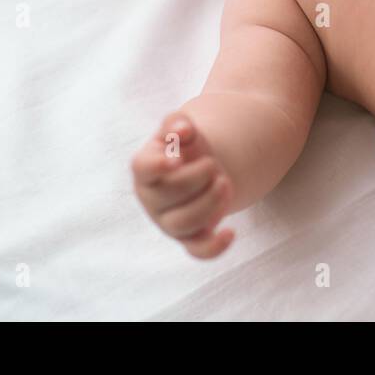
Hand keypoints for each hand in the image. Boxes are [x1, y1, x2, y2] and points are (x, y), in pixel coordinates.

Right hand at [131, 113, 234, 258]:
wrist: (202, 168)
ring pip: (183, 223)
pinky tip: (231, 232)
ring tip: (225, 182)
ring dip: (210, 204)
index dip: (157, 166)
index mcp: (146, 169)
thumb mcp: (183, 130)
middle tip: (213, 165)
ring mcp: (169, 221)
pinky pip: (197, 251)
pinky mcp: (189, 237)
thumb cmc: (186, 148)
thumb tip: (182, 130)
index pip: (143, 169)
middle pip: (169, 195)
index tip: (177, 160)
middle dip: (197, 178)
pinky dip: (214, 247)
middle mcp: (152, 199)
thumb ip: (179, 123)